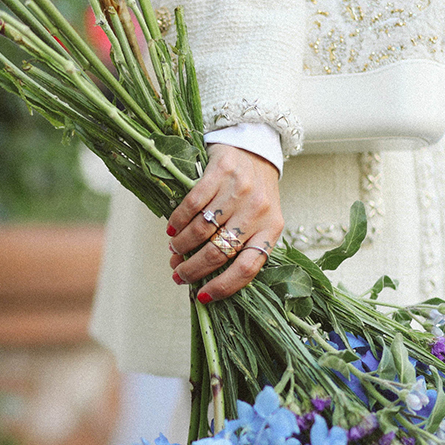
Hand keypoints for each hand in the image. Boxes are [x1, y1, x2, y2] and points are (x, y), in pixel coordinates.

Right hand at [166, 144, 283, 302]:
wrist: (256, 147)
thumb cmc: (255, 191)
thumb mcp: (260, 220)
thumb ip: (242, 245)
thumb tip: (207, 279)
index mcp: (271, 229)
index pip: (247, 268)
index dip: (222, 287)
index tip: (202, 297)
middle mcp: (257, 211)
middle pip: (218, 252)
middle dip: (192, 269)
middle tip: (178, 274)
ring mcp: (239, 190)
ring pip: (201, 231)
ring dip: (181, 246)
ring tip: (174, 250)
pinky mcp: (220, 171)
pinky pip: (192, 205)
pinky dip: (177, 222)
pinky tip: (172, 230)